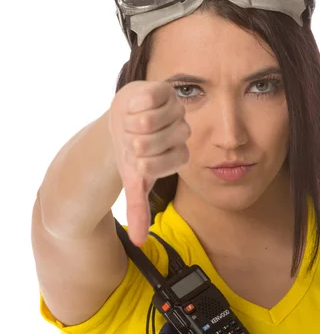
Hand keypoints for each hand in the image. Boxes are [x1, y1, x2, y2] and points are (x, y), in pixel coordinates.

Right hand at [109, 81, 190, 244]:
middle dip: (129, 142)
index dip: (136, 161)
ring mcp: (176, 110)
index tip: (135, 157)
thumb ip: (138, 208)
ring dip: (129, 123)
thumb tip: (139, 242)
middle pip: (147, 143)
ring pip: (147, 121)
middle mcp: (182, 134)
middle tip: (131, 137)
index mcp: (179, 157)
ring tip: (132, 122)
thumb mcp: (134, 181)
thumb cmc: (131, 153)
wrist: (122, 121)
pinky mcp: (165, 90)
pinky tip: (135, 106)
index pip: (152, 166)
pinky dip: (133, 105)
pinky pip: (148, 100)